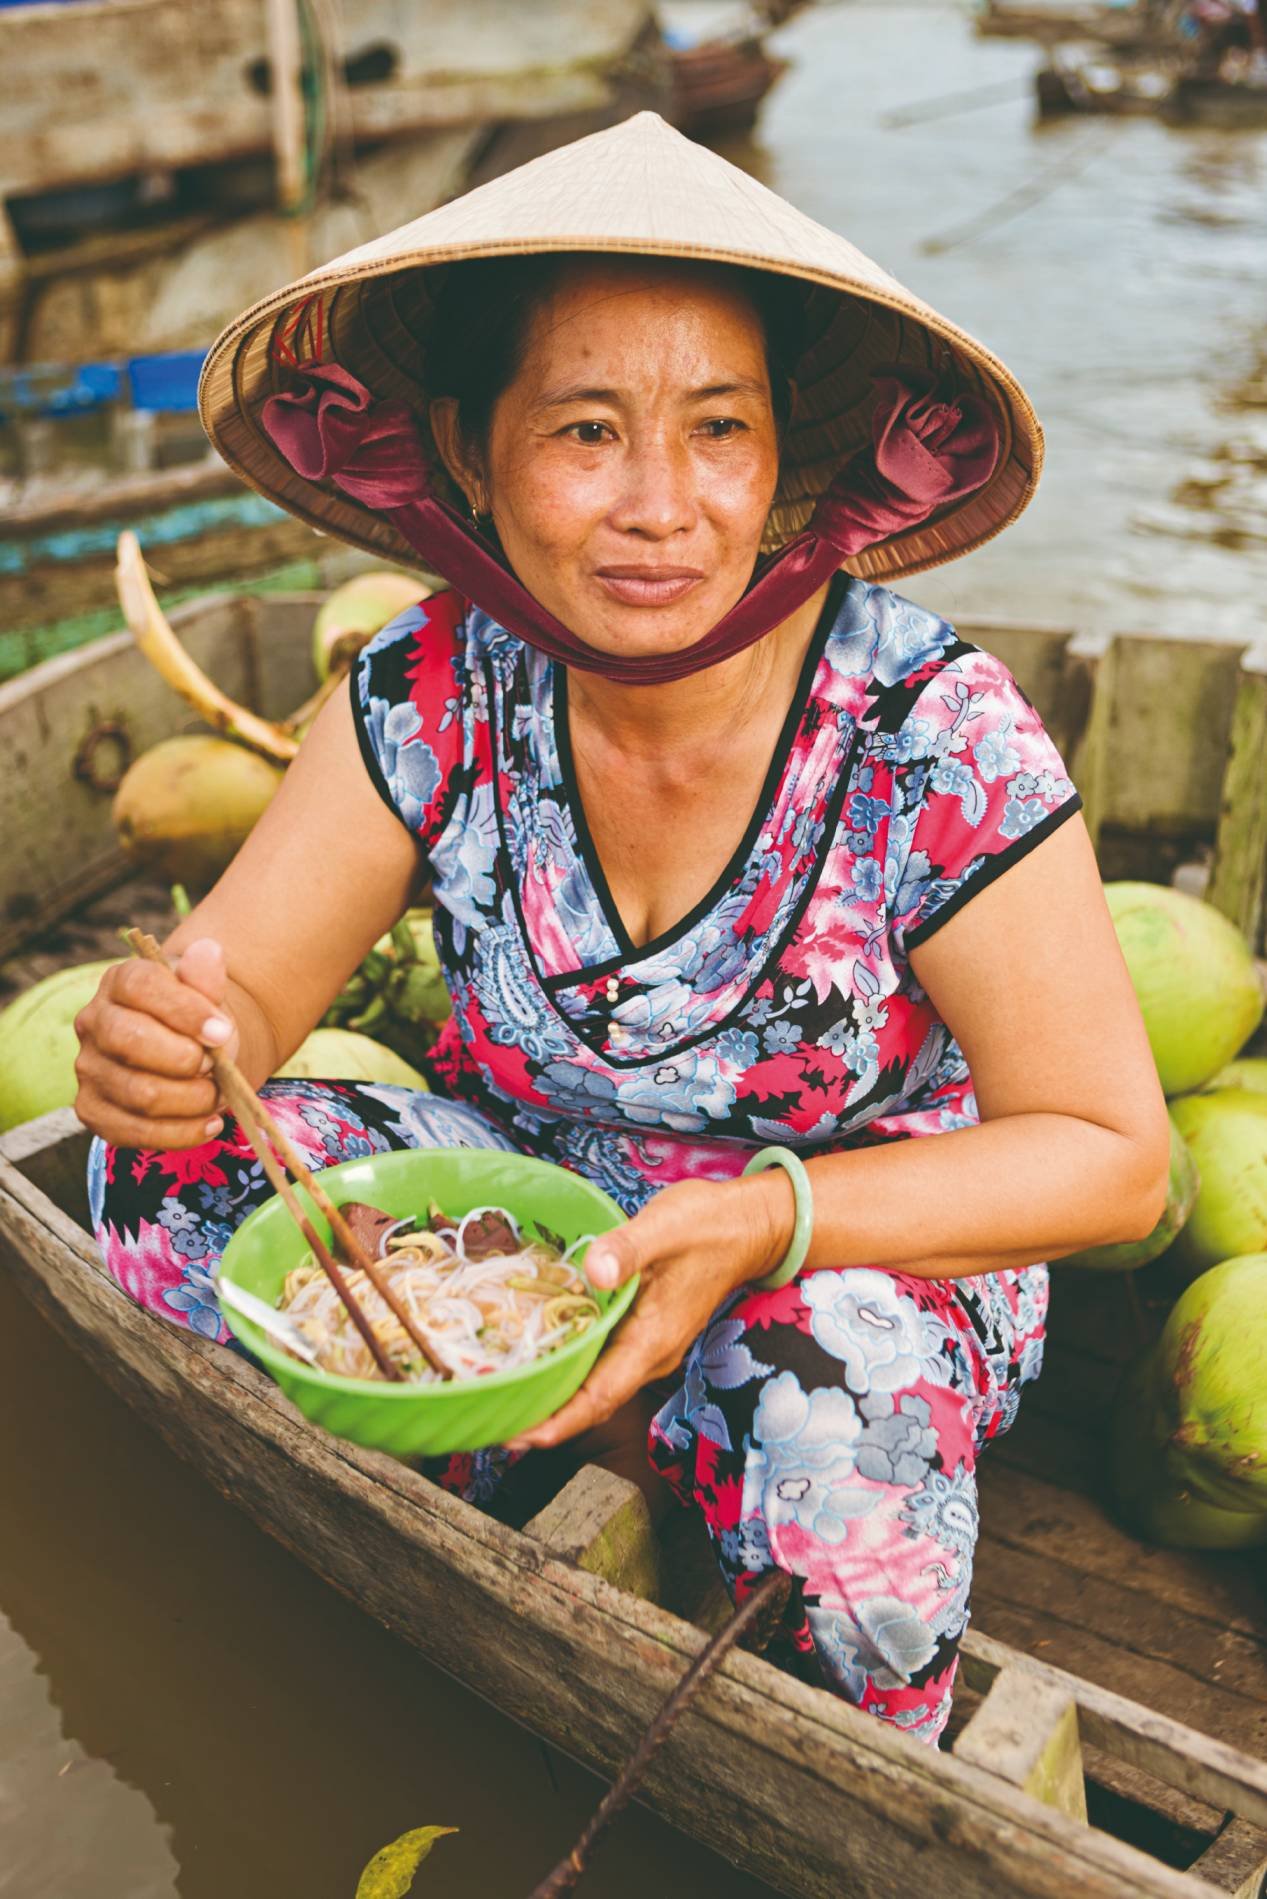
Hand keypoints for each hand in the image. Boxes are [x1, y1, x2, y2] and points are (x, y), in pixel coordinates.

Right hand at [74, 937, 239, 1148]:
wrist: (189, 1051)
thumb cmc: (196, 1019)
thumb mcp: (207, 994)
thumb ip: (206, 978)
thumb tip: (209, 951)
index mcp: (120, 982)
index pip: (141, 987)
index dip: (184, 1010)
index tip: (221, 1031)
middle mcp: (93, 1023)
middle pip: (130, 1041)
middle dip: (184, 1059)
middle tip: (214, 1065)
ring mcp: (89, 1069)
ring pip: (139, 1093)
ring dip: (192, 1099)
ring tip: (216, 1094)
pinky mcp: (93, 1111)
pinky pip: (133, 1133)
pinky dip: (181, 1133)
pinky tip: (209, 1123)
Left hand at [506, 1172, 790, 1450]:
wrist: (750, 1226)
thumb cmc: (711, 1225)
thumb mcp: (666, 1226)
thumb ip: (629, 1249)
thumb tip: (595, 1272)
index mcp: (653, 1340)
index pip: (600, 1397)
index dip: (559, 1422)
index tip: (518, 1436)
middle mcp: (650, 1354)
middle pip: (592, 1402)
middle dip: (544, 1417)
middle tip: (491, 1418)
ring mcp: (648, 1345)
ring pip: (596, 1385)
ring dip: (555, 1395)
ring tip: (505, 1393)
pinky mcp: (645, 1330)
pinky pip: (602, 1362)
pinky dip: (570, 1368)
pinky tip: (541, 1354)